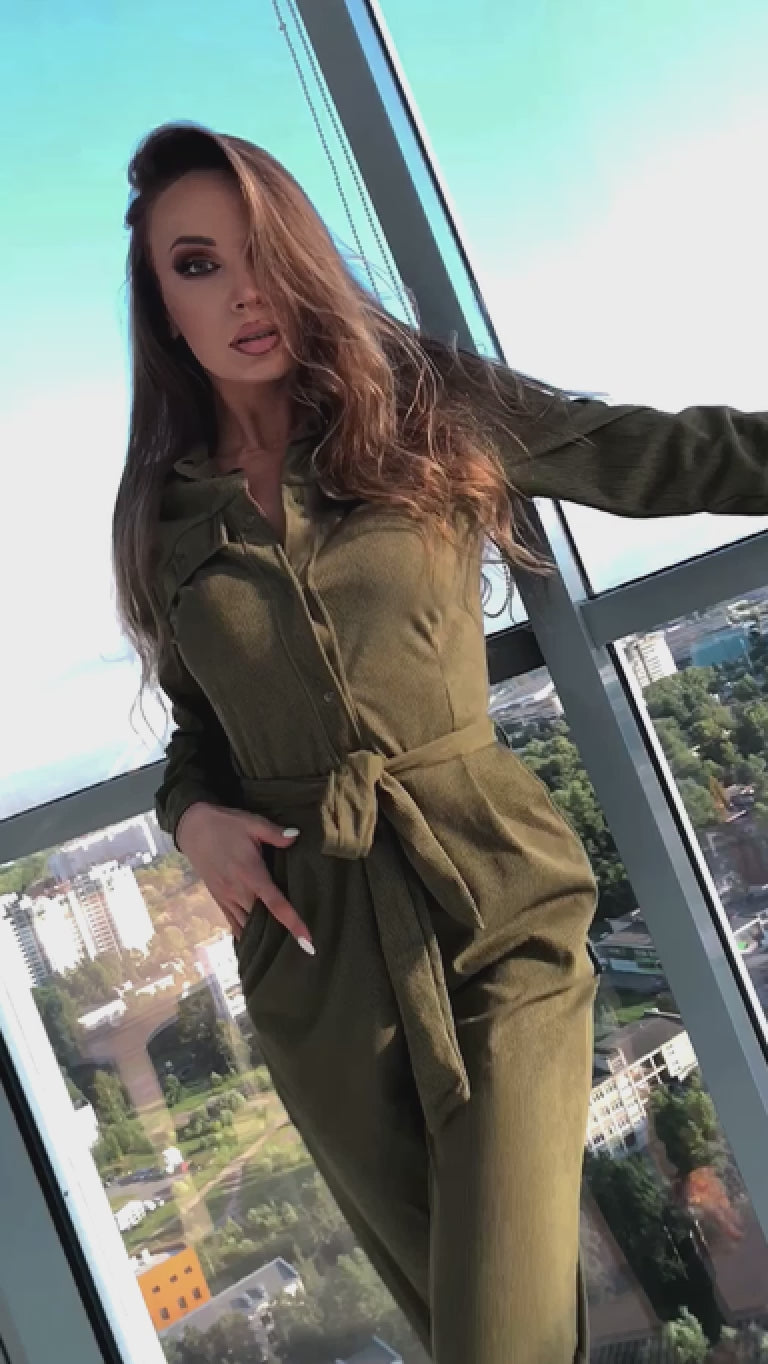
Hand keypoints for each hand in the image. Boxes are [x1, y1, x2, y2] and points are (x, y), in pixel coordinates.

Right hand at [175, 802, 313, 953]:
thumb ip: (275, 833)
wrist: (193, 827)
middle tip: (304, 948)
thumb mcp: (252, 823)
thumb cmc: (225, 824)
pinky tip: (257, 942)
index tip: (307, 942)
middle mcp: (238, 890)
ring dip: (264, 937)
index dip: (293, 923)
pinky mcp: (218, 899)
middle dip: (281, 935)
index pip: (275, 904)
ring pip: (247, 926)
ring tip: (284, 950)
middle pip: (263, 920)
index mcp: (251, 873)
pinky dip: (245, 934)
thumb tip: (297, 837)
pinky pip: (233, 923)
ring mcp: (226, 897)